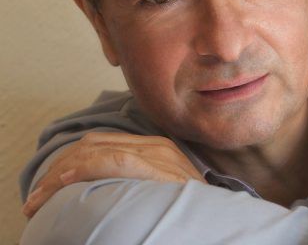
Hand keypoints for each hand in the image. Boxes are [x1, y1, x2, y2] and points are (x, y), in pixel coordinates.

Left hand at [22, 132, 206, 217]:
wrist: (218, 218)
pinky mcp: (158, 167)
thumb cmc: (185, 209)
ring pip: (97, 150)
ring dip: (61, 173)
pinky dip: (85, 168)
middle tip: (36, 197)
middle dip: (58, 168)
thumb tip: (100, 189)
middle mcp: (153, 145)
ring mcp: (156, 153)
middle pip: (92, 144)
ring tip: (40, 199)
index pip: (99, 143)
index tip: (46, 187)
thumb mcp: (158, 188)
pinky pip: (114, 160)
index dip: (67, 162)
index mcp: (152, 147)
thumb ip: (135, 179)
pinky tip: (65, 182)